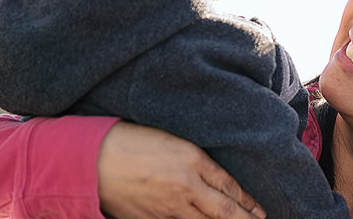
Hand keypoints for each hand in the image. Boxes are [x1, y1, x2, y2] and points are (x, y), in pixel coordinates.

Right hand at [97, 121, 266, 218]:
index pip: (229, 187)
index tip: (260, 212)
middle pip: (224, 212)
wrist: (93, 160)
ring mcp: (168, 209)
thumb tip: (217, 181)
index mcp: (192, 161)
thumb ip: (197, 162)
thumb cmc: (132, 141)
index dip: (247, 202)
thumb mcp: (172, 141)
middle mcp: (186, 187)